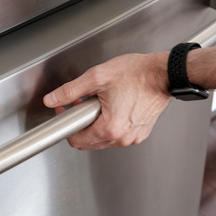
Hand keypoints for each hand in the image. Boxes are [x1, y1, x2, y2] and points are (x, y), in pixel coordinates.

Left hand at [43, 52, 170, 149]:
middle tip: (83, 103)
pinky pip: (119, 135)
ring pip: (103, 139)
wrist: (163, 74)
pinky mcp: (141, 133)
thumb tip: (52, 99)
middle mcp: (122, 138)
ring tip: (101, 102)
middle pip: (89, 142)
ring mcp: (133, 137)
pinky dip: (112, 124)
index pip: (76, 140)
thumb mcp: (97, 77)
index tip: (67, 110)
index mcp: (110, 128)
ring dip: (97, 124)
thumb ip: (70, 90)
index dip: (67, 124)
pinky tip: (115, 106)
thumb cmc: (137, 74)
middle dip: (82, 123)